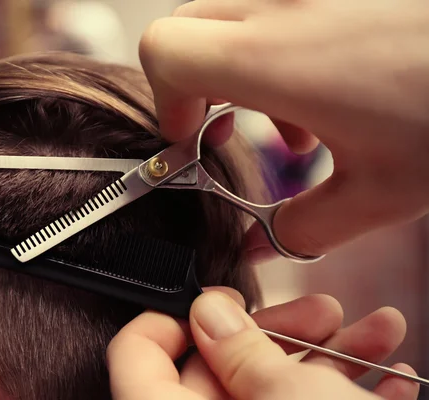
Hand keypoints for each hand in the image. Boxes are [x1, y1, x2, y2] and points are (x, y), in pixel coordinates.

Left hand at [107, 288, 418, 399]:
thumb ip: (240, 350)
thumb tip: (209, 312)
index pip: (135, 356)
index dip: (173, 318)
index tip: (219, 305)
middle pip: (214, 372)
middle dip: (279, 334)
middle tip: (323, 315)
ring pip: (265, 397)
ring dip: (324, 363)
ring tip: (375, 338)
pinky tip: (386, 385)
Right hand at [138, 0, 428, 256]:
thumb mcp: (384, 191)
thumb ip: (306, 226)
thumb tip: (265, 244)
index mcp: (275, 57)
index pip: (163, 52)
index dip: (165, 103)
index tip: (191, 140)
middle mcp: (284, 3)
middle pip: (186, 29)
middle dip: (192, 86)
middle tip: (225, 130)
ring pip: (231, 17)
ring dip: (242, 69)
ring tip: (298, 117)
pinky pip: (277, 7)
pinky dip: (281, 47)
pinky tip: (332, 86)